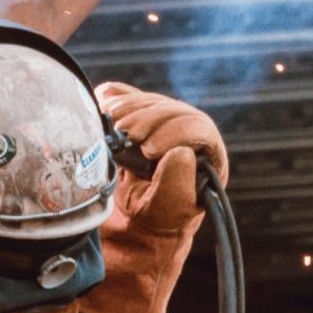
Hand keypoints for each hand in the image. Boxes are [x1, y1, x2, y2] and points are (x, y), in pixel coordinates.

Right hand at [97, 82, 227, 227]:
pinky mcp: (139, 115)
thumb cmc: (158, 216)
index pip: (200, 127)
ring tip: (113, 126)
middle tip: (126, 133)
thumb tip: (181, 151)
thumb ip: (177, 185)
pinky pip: (129, 96)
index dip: (175, 131)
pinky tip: (105, 110)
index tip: (148, 149)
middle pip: (173, 108)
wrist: (135, 214)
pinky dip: (114, 98)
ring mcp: (163, 120)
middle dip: (147, 117)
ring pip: (151, 101)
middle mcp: (188, 130)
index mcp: (207, 152)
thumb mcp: (169, 209)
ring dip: (128, 108)